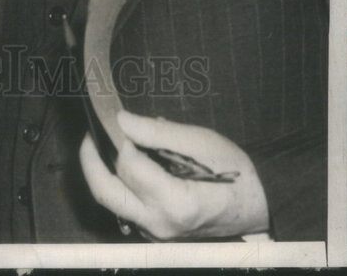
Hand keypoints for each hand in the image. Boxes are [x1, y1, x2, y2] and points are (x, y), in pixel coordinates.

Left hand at [79, 110, 269, 240]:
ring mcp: (155, 231)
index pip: (128, 166)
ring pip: (111, 201)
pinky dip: (117, 182)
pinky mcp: (154, 230)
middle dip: (90, 159)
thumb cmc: (234, 173)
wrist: (255, 207)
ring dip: (100, 170)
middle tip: (90, 133)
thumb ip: (158, 132)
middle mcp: (159, 222)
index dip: (119, 137)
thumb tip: (121, 120)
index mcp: (175, 202)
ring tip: (101, 143)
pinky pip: (124, 205)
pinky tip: (122, 160)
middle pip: (106, 191)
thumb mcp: (201, 142)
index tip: (114, 116)